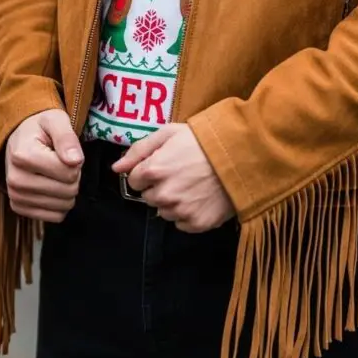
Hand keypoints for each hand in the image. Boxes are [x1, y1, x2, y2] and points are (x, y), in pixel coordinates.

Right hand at [6, 109, 83, 223]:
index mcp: (24, 156)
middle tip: (62, 163)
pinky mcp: (19, 208)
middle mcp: (16, 179)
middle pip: (68, 190)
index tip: (66, 152)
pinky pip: (55, 217)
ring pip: (63, 206)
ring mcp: (16, 196)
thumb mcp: (56, 121)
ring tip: (56, 174)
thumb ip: (67, 138)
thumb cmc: (40, 128)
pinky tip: (52, 188)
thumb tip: (75, 161)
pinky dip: (60, 204)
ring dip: (67, 190)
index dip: (76, 162)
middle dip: (73, 177)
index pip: (69, 172)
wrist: (19, 138)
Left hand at [113, 124, 234, 233]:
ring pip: (165, 211)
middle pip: (149, 198)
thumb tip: (116, 168)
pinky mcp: (197, 224)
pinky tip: (201, 197)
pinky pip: (182, 223)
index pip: (135, 181)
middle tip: (181, 174)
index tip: (164, 165)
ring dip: (173, 201)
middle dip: (160, 187)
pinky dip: (188, 213)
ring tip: (193, 185)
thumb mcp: (169, 133)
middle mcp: (163, 195)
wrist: (242, 155)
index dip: (148, 172)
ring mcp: (180, 212)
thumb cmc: (203, 140)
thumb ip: (139, 150)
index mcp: (153, 171)